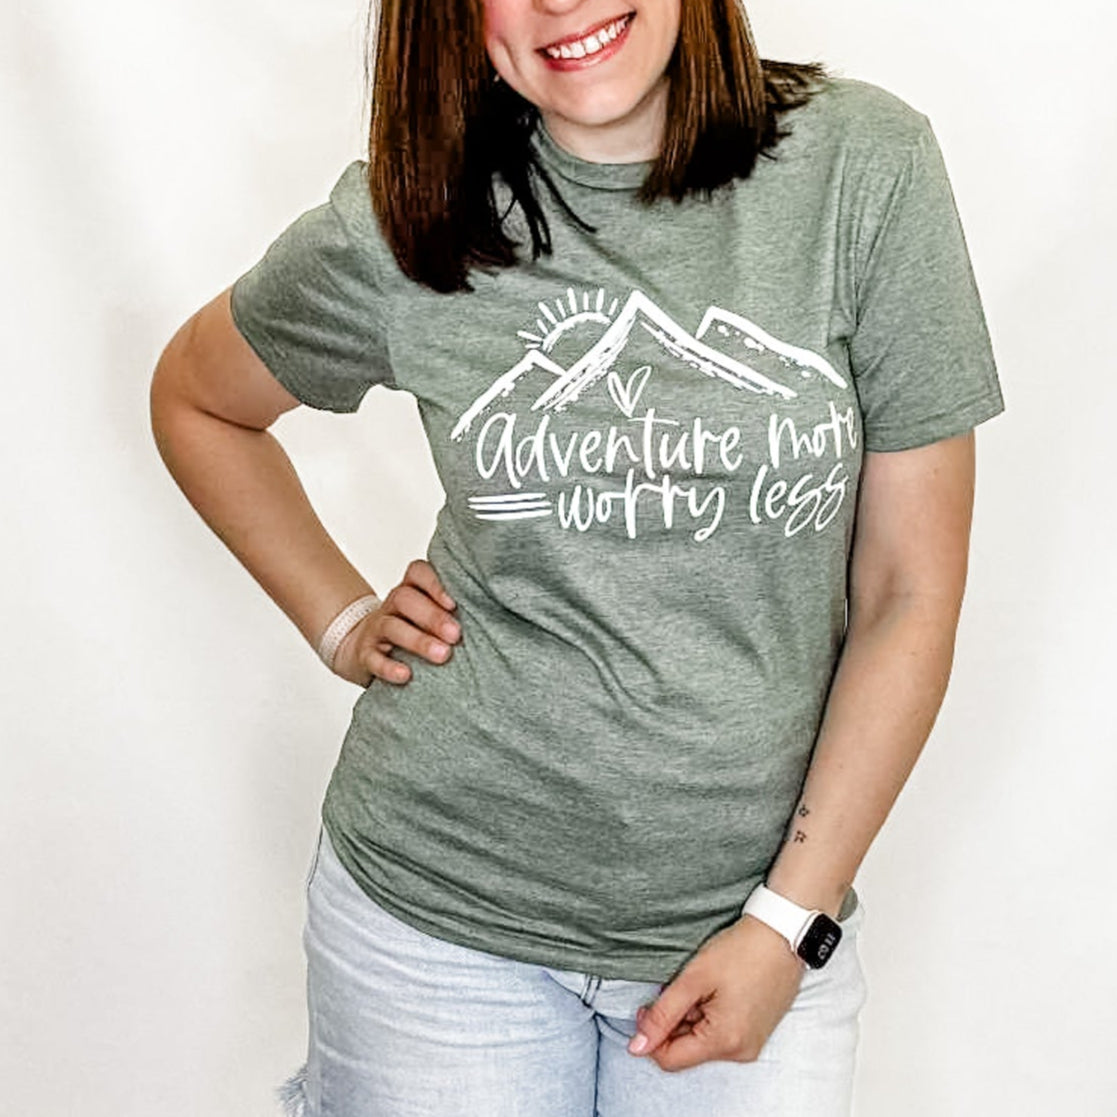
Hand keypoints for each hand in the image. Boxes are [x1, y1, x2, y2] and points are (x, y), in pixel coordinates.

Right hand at [330, 560, 460, 685]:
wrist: (363, 648)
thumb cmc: (412, 630)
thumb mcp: (431, 615)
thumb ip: (455, 612)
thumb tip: (502, 615)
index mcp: (411, 591)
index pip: (417, 572)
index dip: (434, 583)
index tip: (455, 603)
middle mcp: (392, 606)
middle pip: (405, 599)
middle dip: (432, 617)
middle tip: (456, 635)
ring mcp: (376, 629)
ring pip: (391, 627)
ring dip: (418, 640)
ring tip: (442, 655)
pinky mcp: (365, 654)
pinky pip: (373, 658)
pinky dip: (388, 666)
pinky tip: (406, 675)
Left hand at [627, 915, 805, 1071]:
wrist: (782, 933)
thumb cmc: (741, 951)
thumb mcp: (694, 978)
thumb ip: (663, 1014)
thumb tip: (637, 1047)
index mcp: (725, 1042)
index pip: (670, 1059)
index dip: (651, 1034)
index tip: (648, 1005)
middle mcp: (741, 1051)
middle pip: (687, 1049)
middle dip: (673, 1021)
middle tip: (676, 987)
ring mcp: (752, 1043)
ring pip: (703, 1040)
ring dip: (692, 1016)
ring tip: (701, 984)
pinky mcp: (757, 1031)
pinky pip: (721, 1033)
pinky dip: (709, 1014)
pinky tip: (716, 988)